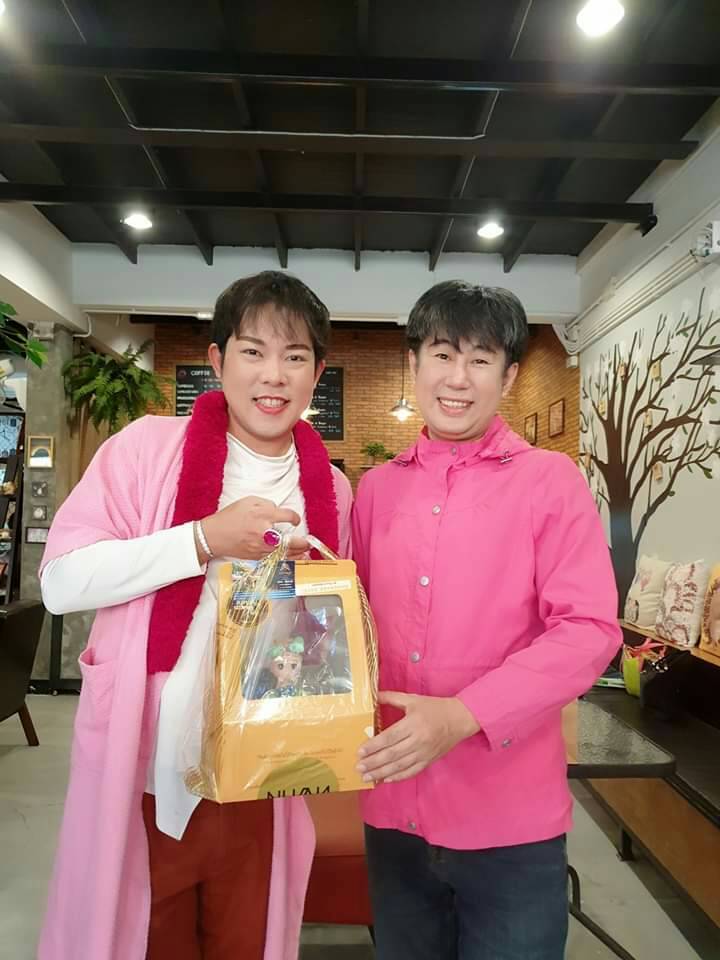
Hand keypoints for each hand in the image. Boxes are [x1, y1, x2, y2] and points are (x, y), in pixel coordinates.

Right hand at [198, 497, 308, 561]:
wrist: (214, 536)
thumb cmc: (229, 517)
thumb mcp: (248, 501)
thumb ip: (266, 504)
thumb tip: (277, 510)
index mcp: (264, 515)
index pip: (288, 516)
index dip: (295, 517)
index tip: (295, 520)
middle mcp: (266, 533)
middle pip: (292, 540)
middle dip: (304, 542)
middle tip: (309, 542)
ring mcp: (262, 547)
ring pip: (286, 553)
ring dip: (298, 553)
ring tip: (306, 552)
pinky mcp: (258, 557)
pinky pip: (276, 558)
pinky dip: (286, 559)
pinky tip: (293, 558)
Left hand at [357, 692, 480, 783]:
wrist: (459, 719)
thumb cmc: (434, 707)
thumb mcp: (413, 699)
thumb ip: (393, 698)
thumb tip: (374, 695)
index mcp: (413, 723)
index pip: (389, 737)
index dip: (374, 745)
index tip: (360, 751)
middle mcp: (418, 740)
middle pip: (392, 754)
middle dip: (374, 762)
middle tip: (359, 768)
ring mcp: (424, 753)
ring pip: (400, 766)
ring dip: (381, 772)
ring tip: (367, 777)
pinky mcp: (429, 761)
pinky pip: (412, 771)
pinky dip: (398, 776)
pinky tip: (386, 779)